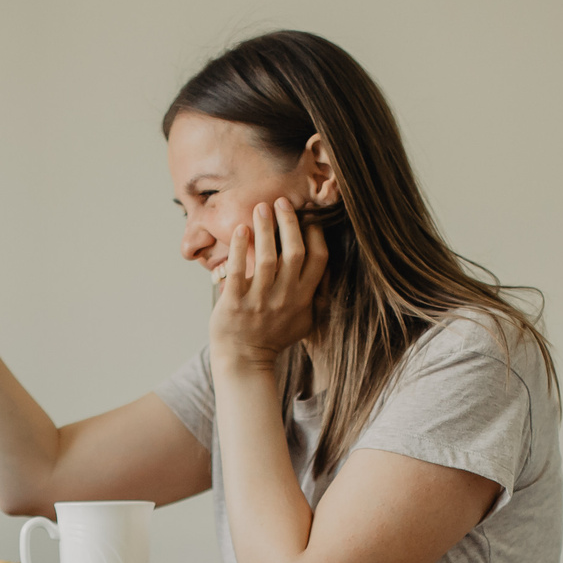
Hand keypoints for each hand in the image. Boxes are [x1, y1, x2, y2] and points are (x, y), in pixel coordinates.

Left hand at [210, 197, 327, 373]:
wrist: (244, 361)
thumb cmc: (273, 339)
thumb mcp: (304, 321)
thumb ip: (316, 296)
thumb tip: (328, 270)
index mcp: (303, 299)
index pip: (318, 259)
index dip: (315, 234)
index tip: (307, 216)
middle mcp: (284, 298)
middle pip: (294, 252)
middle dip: (289, 223)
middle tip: (281, 201)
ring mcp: (259, 301)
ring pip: (267, 258)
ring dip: (264, 229)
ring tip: (260, 207)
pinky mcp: (234, 304)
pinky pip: (238, 271)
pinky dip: (240, 249)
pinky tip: (240, 230)